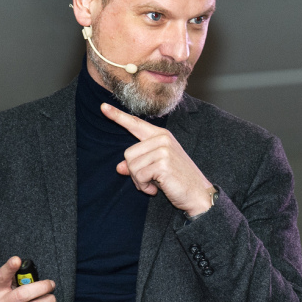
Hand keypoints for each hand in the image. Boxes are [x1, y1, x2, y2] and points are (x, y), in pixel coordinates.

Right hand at [0, 256, 57, 301]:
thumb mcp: (7, 293)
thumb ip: (16, 282)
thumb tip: (32, 271)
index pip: (1, 277)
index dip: (9, 268)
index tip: (17, 260)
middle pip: (23, 294)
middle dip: (42, 287)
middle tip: (51, 285)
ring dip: (49, 301)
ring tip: (52, 298)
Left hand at [101, 102, 214, 217]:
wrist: (198, 194)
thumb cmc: (178, 180)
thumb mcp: (156, 169)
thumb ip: (138, 164)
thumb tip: (119, 167)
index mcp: (161, 136)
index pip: (135, 124)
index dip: (118, 116)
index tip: (102, 107)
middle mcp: (162, 139)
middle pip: (128, 154)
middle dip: (135, 172)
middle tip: (150, 180)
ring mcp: (163, 150)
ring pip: (132, 166)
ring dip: (140, 181)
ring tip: (155, 184)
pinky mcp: (163, 164)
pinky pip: (139, 176)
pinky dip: (144, 187)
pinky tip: (157, 188)